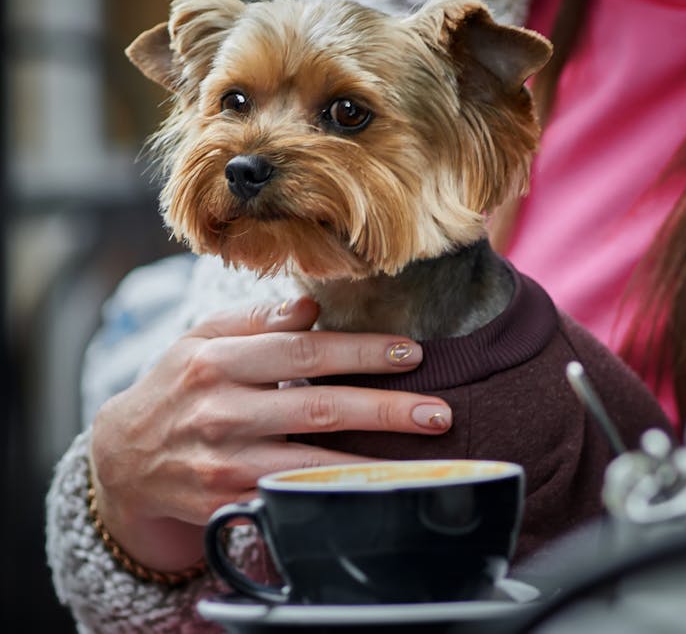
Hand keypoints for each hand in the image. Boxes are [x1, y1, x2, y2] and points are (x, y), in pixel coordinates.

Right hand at [89, 297, 447, 572]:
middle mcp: (220, 413)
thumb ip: (254, 320)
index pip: (304, 352)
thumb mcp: (200, 340)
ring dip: (373, 461)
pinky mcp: (228, 505)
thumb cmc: (177, 388)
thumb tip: (309, 306)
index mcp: (216, 362)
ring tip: (424, 456)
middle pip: (319, 408)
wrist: (123, 461)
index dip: (362, 353)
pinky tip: (374, 489)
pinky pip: (294, 500)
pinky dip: (336, 495)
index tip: (411, 354)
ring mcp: (224, 465)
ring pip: (312, 462)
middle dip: (386, 410)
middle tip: (437, 412)